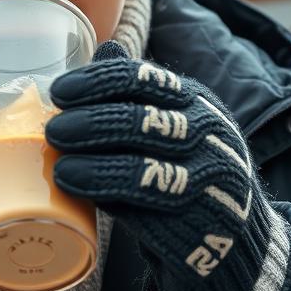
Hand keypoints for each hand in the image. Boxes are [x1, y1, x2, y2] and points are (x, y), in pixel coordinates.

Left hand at [45, 44, 283, 290]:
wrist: (236, 241)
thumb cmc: (189, 177)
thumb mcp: (174, 129)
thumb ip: (139, 97)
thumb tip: (103, 49)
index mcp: (197, 104)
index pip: (146, 80)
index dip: (99, 82)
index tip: (60, 91)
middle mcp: (208, 136)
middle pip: (146, 121)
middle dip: (94, 123)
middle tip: (54, 129)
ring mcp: (207, 181)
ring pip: (147, 168)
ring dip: (97, 164)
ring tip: (60, 165)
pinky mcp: (197, 223)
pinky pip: (148, 210)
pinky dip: (111, 198)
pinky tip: (81, 191)